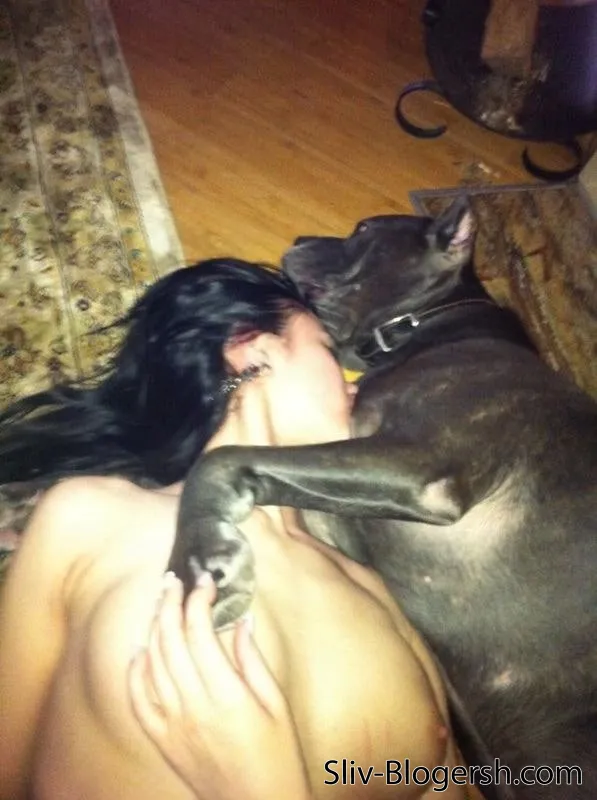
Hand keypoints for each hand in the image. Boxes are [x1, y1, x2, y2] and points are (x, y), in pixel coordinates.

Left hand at [128, 572, 312, 799]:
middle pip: (170, 640)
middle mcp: (193, 705)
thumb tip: (241, 619)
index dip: (198, 599)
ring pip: (153, 663)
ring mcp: (173, 724)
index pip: (200, 631)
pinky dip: (135, 671)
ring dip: (153, 627)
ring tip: (160, 603)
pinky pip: (138, 700)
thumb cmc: (277, 756)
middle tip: (173, 579)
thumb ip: (253, 660)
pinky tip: (140, 649)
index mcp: (226, 693)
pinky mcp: (162, 740)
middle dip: (170, 602)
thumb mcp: (276, 703)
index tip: (205, 581)